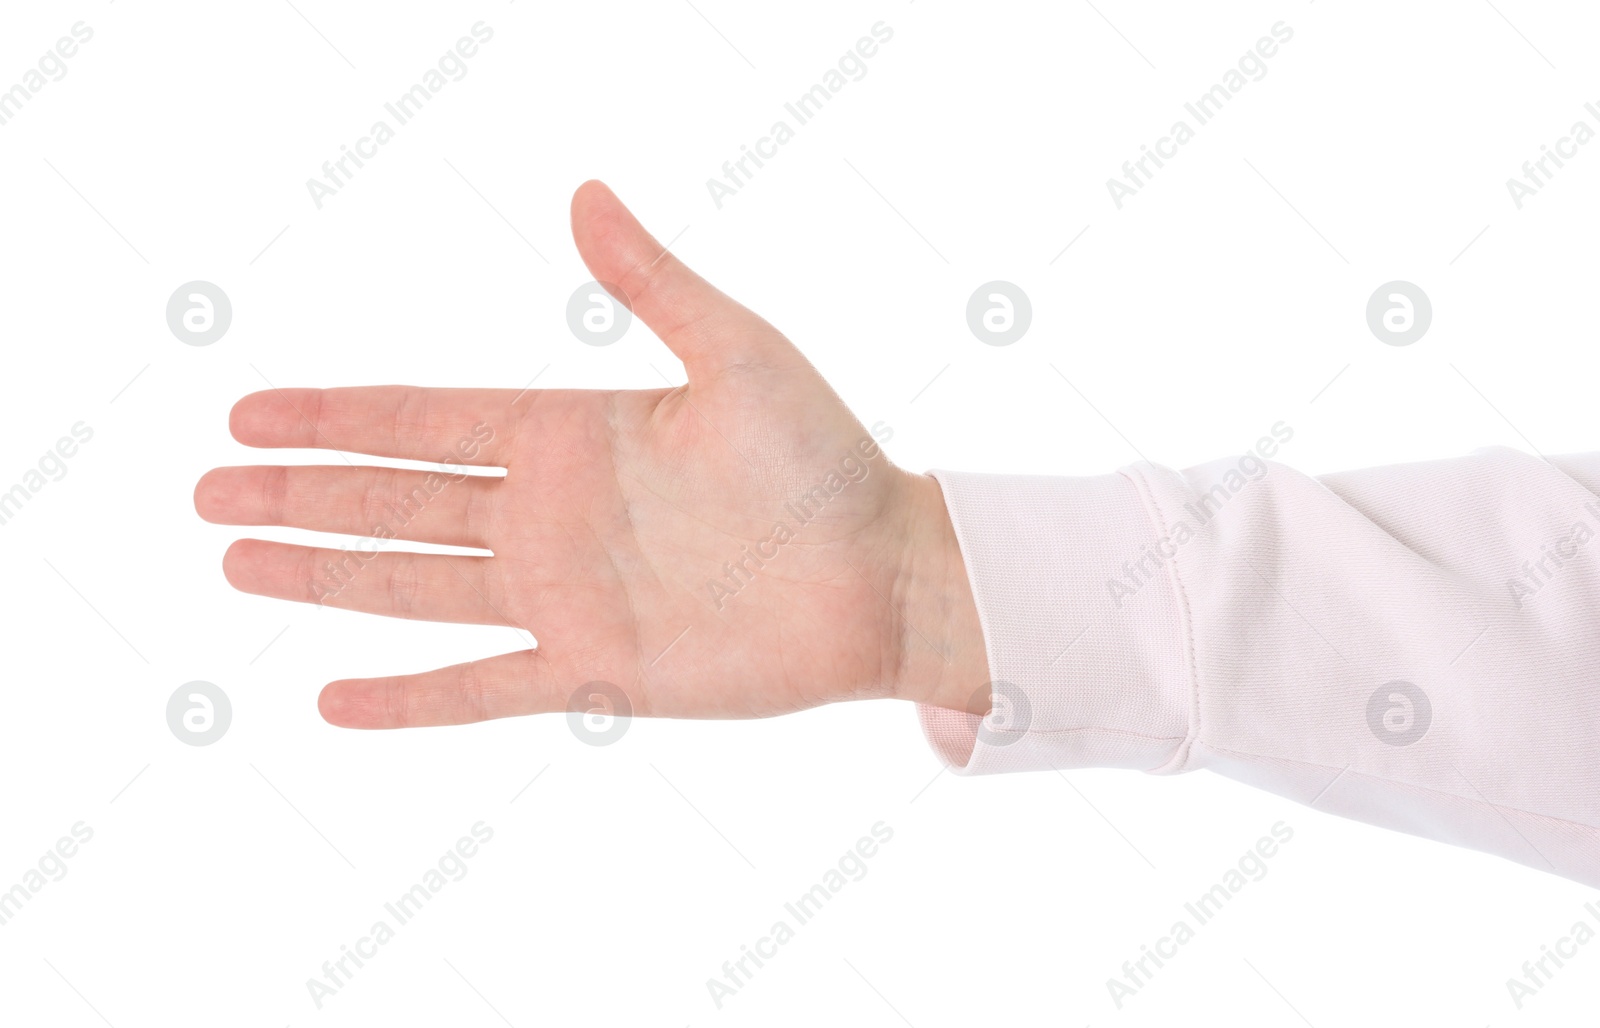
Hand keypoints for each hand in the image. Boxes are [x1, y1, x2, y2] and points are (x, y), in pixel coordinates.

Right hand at [195, 181, 989, 728]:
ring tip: (237, 561)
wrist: (880, 576)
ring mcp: (565, 596)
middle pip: (397, 501)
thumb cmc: (823, 458)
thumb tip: (583, 190)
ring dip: (327, 577)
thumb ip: (651, 282)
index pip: (425, 419)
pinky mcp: (595, 671)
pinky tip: (332, 700)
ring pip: (415, 589)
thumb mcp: (736, 352)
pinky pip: (481, 689)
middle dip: (301, 493)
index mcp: (572, 433)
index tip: (250, 408)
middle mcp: (552, 514)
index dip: (336, 416)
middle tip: (205, 488)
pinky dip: (409, 700)